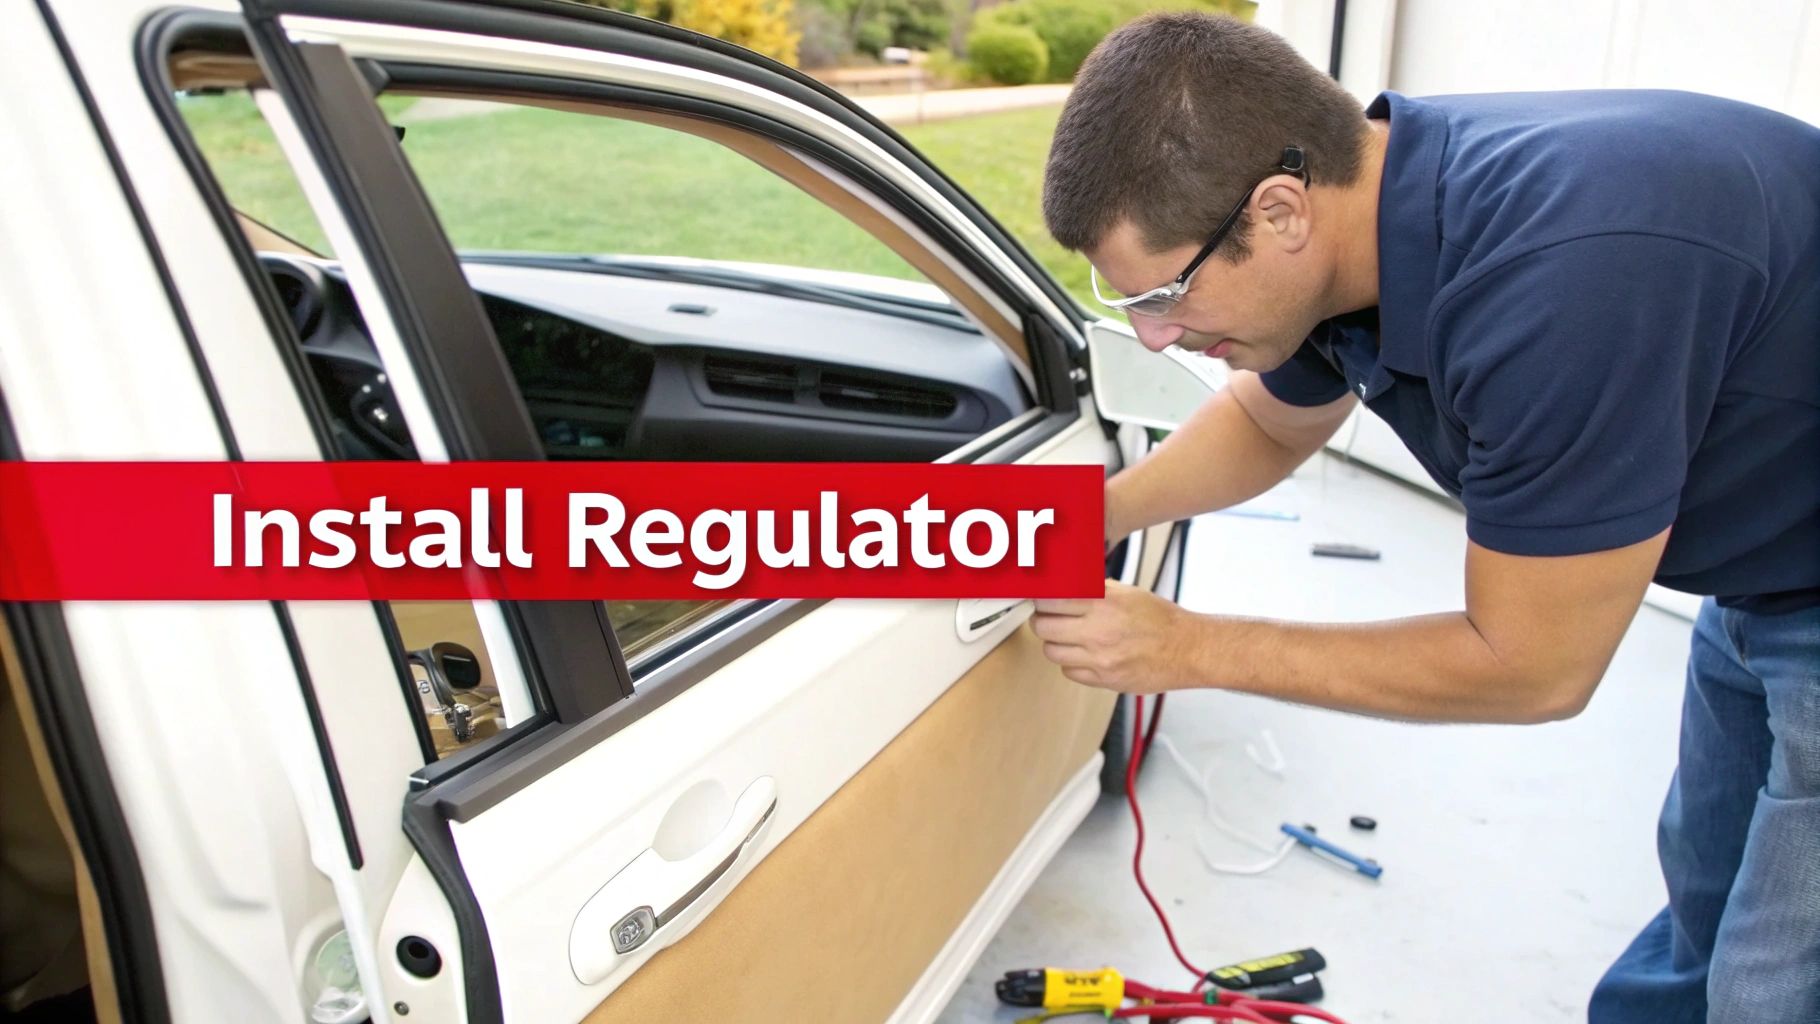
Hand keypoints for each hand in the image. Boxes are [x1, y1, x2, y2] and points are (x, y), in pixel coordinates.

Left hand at [1032, 579, 1201, 691]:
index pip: (1050, 600)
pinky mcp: (1104, 680)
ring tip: (1069, 636)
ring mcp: (1100, 659)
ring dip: (1055, 643)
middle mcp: (1099, 631)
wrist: (1188, 650)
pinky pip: (1069, 672)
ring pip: (1051, 652)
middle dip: (1042, 620)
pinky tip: (1085, 654)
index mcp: (1104, 604)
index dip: (1041, 599)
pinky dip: (1071, 663)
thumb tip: (1060, 586)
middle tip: (1050, 617)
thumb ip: (1091, 590)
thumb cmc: (1160, 619)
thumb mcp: (1126, 592)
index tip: (1041, 599)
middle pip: (1043, 627)